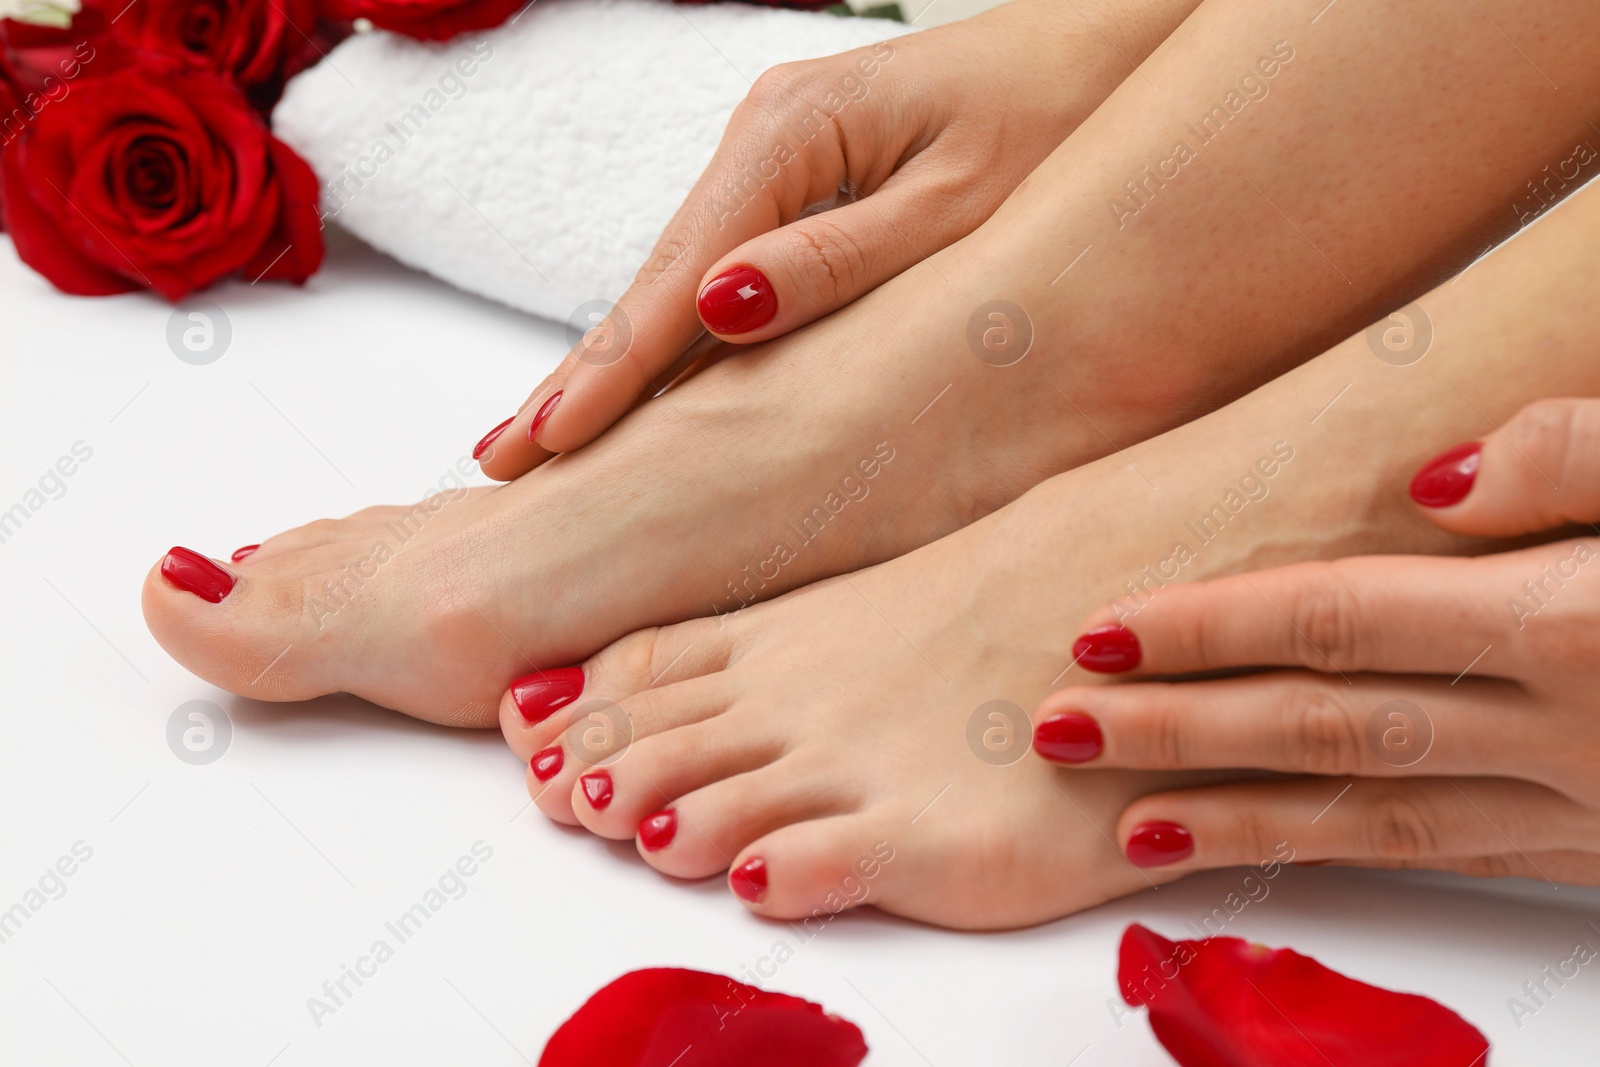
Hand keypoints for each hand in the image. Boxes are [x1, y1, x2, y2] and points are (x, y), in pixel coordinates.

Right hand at [476, 0, 1198, 476]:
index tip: (548, 441)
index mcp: (790, 130)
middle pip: (653, 280)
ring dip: (615, 368)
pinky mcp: (797, 191)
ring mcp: (773, 165)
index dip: (613, 367)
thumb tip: (718, 311)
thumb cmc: (1060, 117)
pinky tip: (636, 397)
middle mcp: (762, 141)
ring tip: (544, 448)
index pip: (679, 273)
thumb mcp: (961, 200)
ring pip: (678, 285)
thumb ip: (840, 260)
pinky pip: (720, 281)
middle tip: (502, 462)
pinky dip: (674, 346)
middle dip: (583, 376)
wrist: (1113, 48)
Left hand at [1032, 397, 1599, 884]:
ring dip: (1240, 825)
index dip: (1208, 628)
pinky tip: (1271, 852)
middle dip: (1180, 733)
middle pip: (1326, 729)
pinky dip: (1346, 857)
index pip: (1339, 621)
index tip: (1099, 635)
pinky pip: (1451, 861)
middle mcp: (1563, 732)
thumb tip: (1431, 480)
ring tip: (1127, 829)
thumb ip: (1576, 459)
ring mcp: (1582, 804)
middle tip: (1060, 732)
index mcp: (1569, 624)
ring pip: (1376, 824)